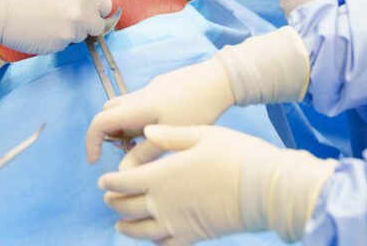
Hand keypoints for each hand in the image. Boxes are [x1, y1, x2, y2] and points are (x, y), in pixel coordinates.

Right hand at [0, 0, 112, 62]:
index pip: (105, 5)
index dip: (96, 8)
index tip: (89, 11)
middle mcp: (81, 11)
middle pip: (97, 24)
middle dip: (86, 23)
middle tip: (65, 18)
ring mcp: (71, 29)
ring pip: (81, 35)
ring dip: (70, 31)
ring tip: (48, 20)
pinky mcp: (59, 44)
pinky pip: (65, 44)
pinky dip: (57, 40)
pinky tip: (41, 30)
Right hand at [85, 58, 234, 163]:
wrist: (219, 80)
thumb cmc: (197, 107)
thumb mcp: (170, 135)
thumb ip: (144, 155)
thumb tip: (122, 172)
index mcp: (136, 107)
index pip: (99, 122)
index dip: (91, 142)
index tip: (96, 161)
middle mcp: (139, 96)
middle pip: (108, 112)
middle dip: (108, 133)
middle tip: (126, 150)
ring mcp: (150, 90)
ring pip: (125, 108)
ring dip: (126, 126)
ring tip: (146, 143)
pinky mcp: (162, 88)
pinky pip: (141, 104)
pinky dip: (140, 119)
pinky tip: (163, 129)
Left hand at [100, 125, 336, 244]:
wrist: (263, 187)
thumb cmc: (235, 155)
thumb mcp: (202, 134)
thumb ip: (170, 136)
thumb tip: (147, 131)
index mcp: (162, 175)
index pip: (123, 181)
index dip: (110, 181)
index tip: (103, 181)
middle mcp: (163, 202)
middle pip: (127, 207)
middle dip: (114, 202)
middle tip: (109, 198)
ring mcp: (176, 223)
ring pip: (140, 231)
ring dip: (126, 227)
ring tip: (120, 225)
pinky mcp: (192, 237)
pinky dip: (152, 243)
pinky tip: (150, 239)